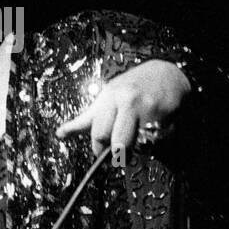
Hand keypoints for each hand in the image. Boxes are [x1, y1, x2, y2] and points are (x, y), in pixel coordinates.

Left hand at [55, 59, 190, 156]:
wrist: (168, 74)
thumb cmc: (132, 87)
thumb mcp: (107, 97)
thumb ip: (85, 119)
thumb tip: (60, 134)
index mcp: (109, 97)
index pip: (99, 133)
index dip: (99, 149)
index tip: (101, 154)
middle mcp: (128, 101)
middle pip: (118, 144)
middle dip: (117, 155)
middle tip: (119, 155)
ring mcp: (148, 109)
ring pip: (138, 146)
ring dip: (136, 150)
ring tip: (137, 139)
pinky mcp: (166, 118)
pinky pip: (156, 142)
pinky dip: (153, 143)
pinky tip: (154, 130)